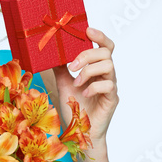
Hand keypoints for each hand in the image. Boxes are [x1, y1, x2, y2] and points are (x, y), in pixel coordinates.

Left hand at [52, 27, 117, 142]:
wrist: (80, 132)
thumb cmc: (75, 107)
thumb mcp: (63, 83)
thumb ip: (60, 68)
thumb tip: (50, 52)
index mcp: (96, 68)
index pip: (104, 46)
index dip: (99, 36)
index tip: (87, 30)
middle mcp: (106, 75)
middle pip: (106, 52)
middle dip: (87, 55)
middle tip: (72, 66)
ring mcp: (111, 86)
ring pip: (109, 66)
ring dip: (88, 71)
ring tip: (76, 83)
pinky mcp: (112, 99)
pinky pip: (109, 85)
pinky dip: (94, 87)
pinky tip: (84, 94)